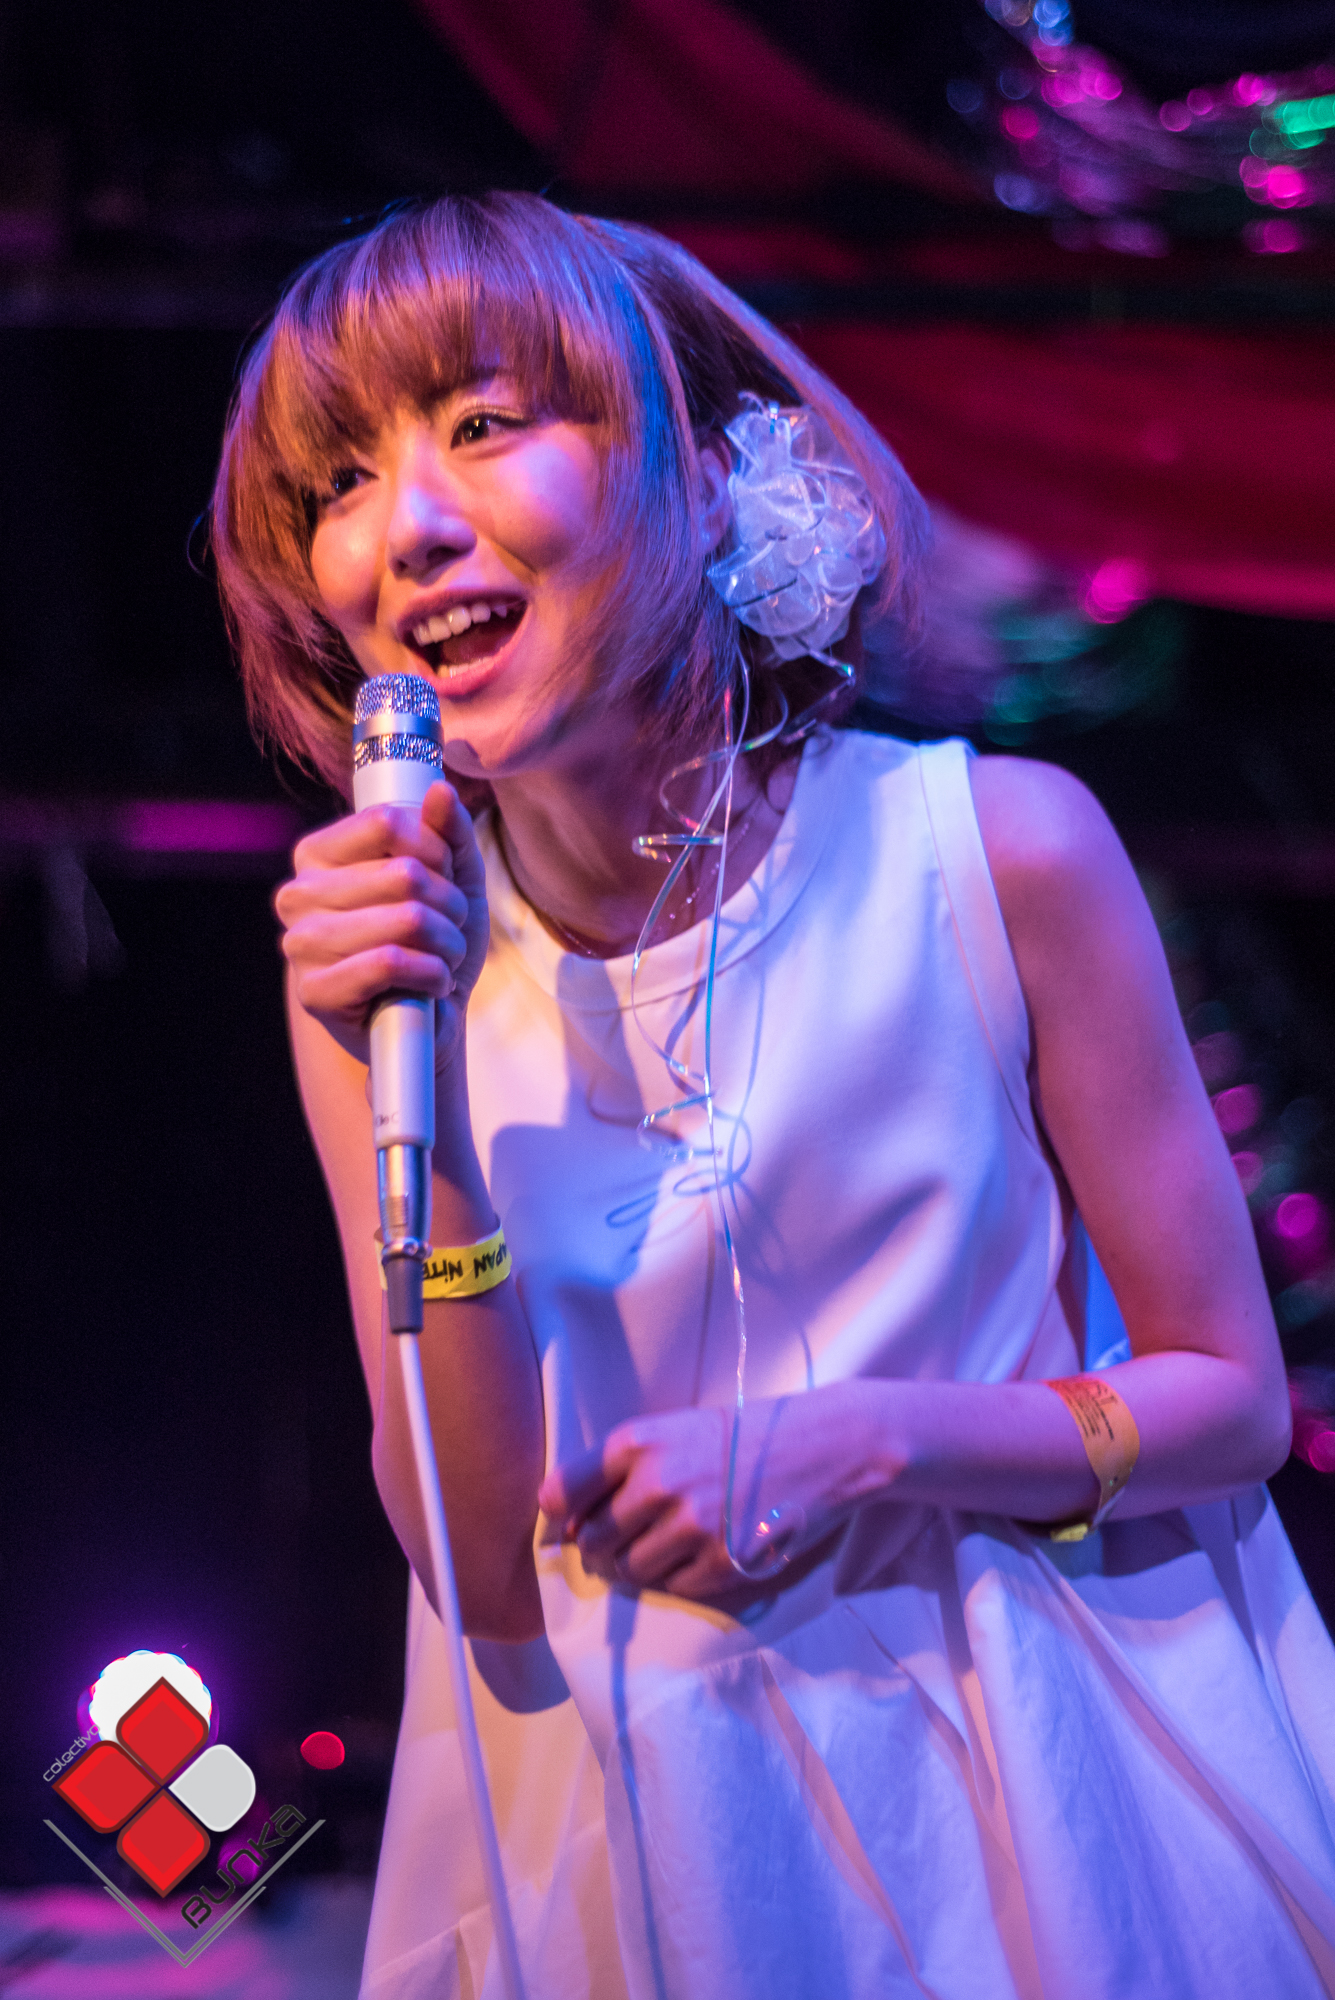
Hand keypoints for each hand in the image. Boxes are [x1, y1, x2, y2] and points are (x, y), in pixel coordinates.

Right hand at [274, 780, 488, 1073]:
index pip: (388, 821)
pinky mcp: (314, 991)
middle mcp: (297, 893)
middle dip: (448, 905)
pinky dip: (431, 974)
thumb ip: (449, 833)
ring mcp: (299, 943)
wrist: (427, 1023)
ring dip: (446, 943)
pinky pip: (390, 963)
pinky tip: (434, 984)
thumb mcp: (455, 880)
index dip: (436, 849)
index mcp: (318, 854)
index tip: (445, 876)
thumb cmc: (433, 943)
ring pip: (405, 920)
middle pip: (405, 873)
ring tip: (444, 957)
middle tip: (449, 927)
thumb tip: (439, 791)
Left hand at [538, 1389, 878, 1599]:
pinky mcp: (721, 1563)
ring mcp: (689, 1527)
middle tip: (624, 1540)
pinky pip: (673, 1588)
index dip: (560, 1515)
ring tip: (668, 1544)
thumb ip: (622, 1467)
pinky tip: (701, 1553)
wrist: (824, 1447)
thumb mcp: (675, 1430)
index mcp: (637, 1442)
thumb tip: (571, 1522)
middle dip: (601, 1546)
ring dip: (639, 1565)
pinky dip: (678, 1578)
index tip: (569, 1523)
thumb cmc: (744, 1436)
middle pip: (593, 1540)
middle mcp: (656, 1484)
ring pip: (629, 1571)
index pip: (561, 1492)